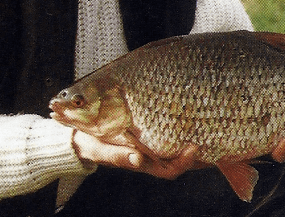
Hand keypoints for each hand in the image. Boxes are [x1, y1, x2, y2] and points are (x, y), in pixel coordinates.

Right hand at [72, 129, 199, 178]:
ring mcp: (147, 145)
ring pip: (173, 147)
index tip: (194, 147)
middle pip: (177, 159)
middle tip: (205, 132)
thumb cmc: (90, 144)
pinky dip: (176, 129)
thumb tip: (137, 159)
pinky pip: (164, 134)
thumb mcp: (100, 149)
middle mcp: (148, 156)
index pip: (169, 170)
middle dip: (194, 152)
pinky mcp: (144, 134)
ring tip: (201, 121)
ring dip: (187, 139)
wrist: (79, 137)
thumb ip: (117, 155)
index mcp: (140, 162)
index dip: (184, 162)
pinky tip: (183, 115)